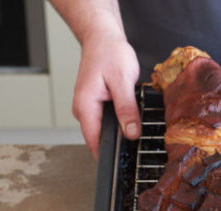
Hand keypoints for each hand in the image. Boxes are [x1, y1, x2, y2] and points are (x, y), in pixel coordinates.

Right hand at [72, 32, 140, 158]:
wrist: (102, 37)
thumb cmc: (109, 53)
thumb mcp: (123, 81)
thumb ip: (127, 109)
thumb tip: (131, 133)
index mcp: (85, 107)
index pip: (95, 142)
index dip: (110, 154)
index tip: (125, 163)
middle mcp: (83, 109)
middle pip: (100, 138)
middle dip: (118, 145)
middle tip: (138, 148)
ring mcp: (88, 107)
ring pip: (105, 129)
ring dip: (120, 132)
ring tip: (136, 132)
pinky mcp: (95, 103)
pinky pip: (107, 119)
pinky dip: (120, 121)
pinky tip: (130, 118)